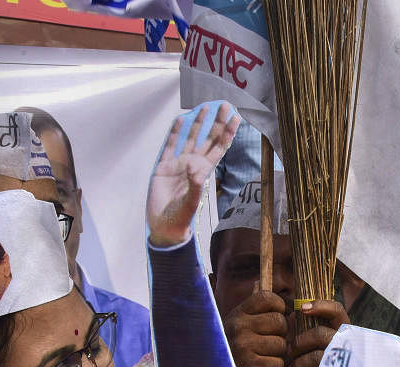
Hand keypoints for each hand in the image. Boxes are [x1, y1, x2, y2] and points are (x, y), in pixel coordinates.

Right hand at [147, 103, 240, 246]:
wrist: (164, 227)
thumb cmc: (181, 219)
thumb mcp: (191, 203)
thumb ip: (195, 185)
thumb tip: (196, 166)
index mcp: (204, 172)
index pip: (219, 149)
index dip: (228, 134)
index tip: (236, 118)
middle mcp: (193, 165)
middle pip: (208, 139)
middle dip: (217, 123)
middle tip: (226, 105)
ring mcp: (178, 164)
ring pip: (191, 139)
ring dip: (198, 123)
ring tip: (205, 107)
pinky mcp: (163, 167)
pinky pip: (170, 146)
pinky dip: (175, 133)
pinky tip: (180, 120)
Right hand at [222, 291, 288, 366]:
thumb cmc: (235, 347)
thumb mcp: (239, 322)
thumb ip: (252, 305)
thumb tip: (258, 282)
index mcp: (238, 312)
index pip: (267, 297)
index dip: (279, 306)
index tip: (277, 314)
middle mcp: (238, 326)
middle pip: (280, 321)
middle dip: (281, 333)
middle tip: (270, 339)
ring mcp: (242, 345)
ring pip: (281, 344)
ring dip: (278, 352)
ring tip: (264, 354)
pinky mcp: (249, 365)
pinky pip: (278, 363)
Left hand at [285, 300, 349, 366]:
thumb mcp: (330, 346)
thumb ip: (314, 332)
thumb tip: (291, 317)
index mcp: (346, 333)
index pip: (337, 311)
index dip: (321, 306)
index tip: (302, 309)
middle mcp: (348, 346)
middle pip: (320, 334)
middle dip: (299, 343)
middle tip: (290, 351)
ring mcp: (344, 364)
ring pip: (314, 358)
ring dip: (296, 365)